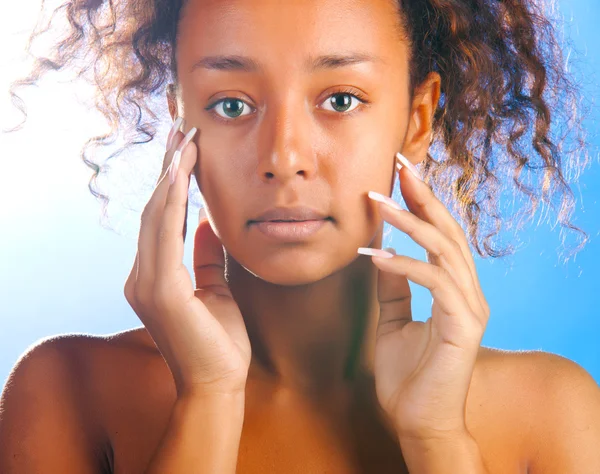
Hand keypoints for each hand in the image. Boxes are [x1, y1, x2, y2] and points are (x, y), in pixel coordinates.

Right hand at [123, 119, 250, 398]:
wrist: (219, 384)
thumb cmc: (220, 341)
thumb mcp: (216, 289)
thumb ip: (207, 257)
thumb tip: (206, 224)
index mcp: (155, 276)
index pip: (162, 218)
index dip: (172, 182)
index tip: (185, 148)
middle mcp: (142, 276)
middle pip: (155, 209)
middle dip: (168, 167)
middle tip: (181, 127)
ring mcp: (145, 283)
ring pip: (156, 215)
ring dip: (170, 174)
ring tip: (183, 137)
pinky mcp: (158, 290)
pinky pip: (164, 235)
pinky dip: (172, 202)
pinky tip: (181, 173)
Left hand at [363, 156, 490, 441]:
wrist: (417, 420)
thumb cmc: (407, 373)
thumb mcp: (393, 319)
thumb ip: (392, 285)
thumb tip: (380, 250)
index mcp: (453, 287)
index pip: (440, 234)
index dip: (421, 201)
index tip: (399, 172)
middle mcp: (468, 291)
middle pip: (448, 230)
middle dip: (422, 195)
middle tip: (399, 164)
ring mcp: (470, 307)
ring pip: (444, 249)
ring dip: (409, 222)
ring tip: (376, 201)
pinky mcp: (464, 326)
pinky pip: (435, 283)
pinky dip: (406, 265)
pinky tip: (377, 256)